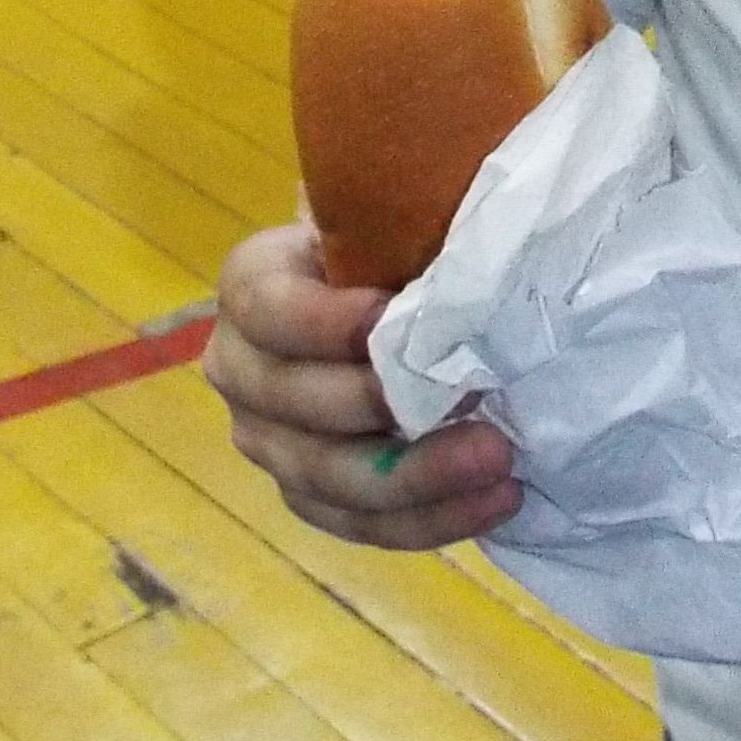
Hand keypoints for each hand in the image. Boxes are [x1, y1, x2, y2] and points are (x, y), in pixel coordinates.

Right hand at [205, 221, 521, 548]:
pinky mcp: (309, 494)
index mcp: (252, 286)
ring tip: (500, 464)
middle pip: (294, 404)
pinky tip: (494, 502)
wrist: (403, 296)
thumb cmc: (403, 242)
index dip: (322, 322)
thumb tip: (468, 234)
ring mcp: (268, 440)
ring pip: (324, 478)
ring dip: (416, 481)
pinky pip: (357, 525)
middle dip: (384, 409)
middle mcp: (240, 368)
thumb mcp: (397, 216)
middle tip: (475, 399)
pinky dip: (428, 521)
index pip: (266, 309)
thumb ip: (407, 220)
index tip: (390, 318)